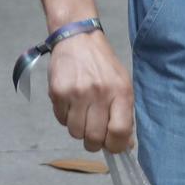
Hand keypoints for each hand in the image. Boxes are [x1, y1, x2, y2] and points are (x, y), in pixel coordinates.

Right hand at [47, 29, 134, 152]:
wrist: (77, 38)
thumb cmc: (103, 64)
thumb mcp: (122, 84)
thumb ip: (125, 114)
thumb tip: (126, 145)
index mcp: (120, 92)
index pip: (120, 131)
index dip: (116, 146)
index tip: (112, 146)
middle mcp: (99, 93)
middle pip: (95, 138)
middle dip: (94, 143)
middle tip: (94, 134)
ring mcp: (76, 93)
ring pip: (76, 133)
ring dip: (79, 130)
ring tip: (81, 115)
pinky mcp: (58, 92)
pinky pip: (61, 120)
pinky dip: (66, 118)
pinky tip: (70, 104)